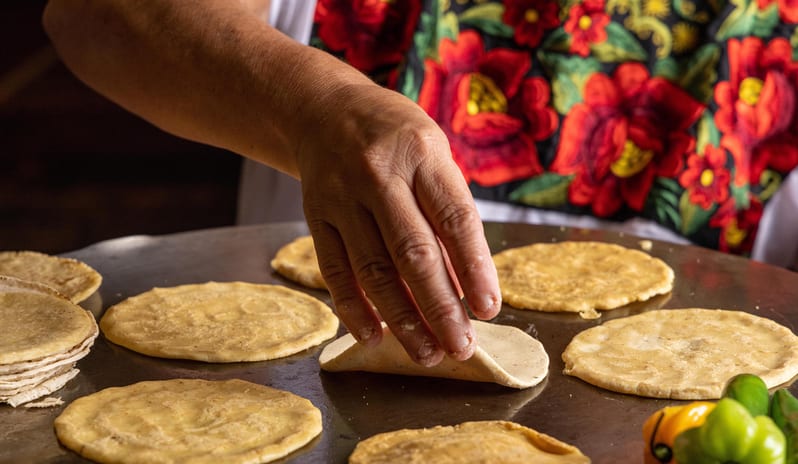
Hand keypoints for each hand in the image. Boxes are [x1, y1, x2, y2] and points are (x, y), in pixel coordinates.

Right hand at [295, 82, 501, 365]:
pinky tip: (375, 336)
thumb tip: (463, 286)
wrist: (324, 110)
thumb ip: (446, 210)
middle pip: (413, 252)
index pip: (454, 218)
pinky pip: (333, 269)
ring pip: (373, 269)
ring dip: (402, 318)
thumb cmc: (395, 138)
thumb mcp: (432, 152)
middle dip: (440, 306)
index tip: (489, 309)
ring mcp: (341, 196)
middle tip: (461, 346)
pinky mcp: (315, 215)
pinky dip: (353, 307)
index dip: (474, 268)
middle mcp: (379, 175)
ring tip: (427, 352)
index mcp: (422, 153)